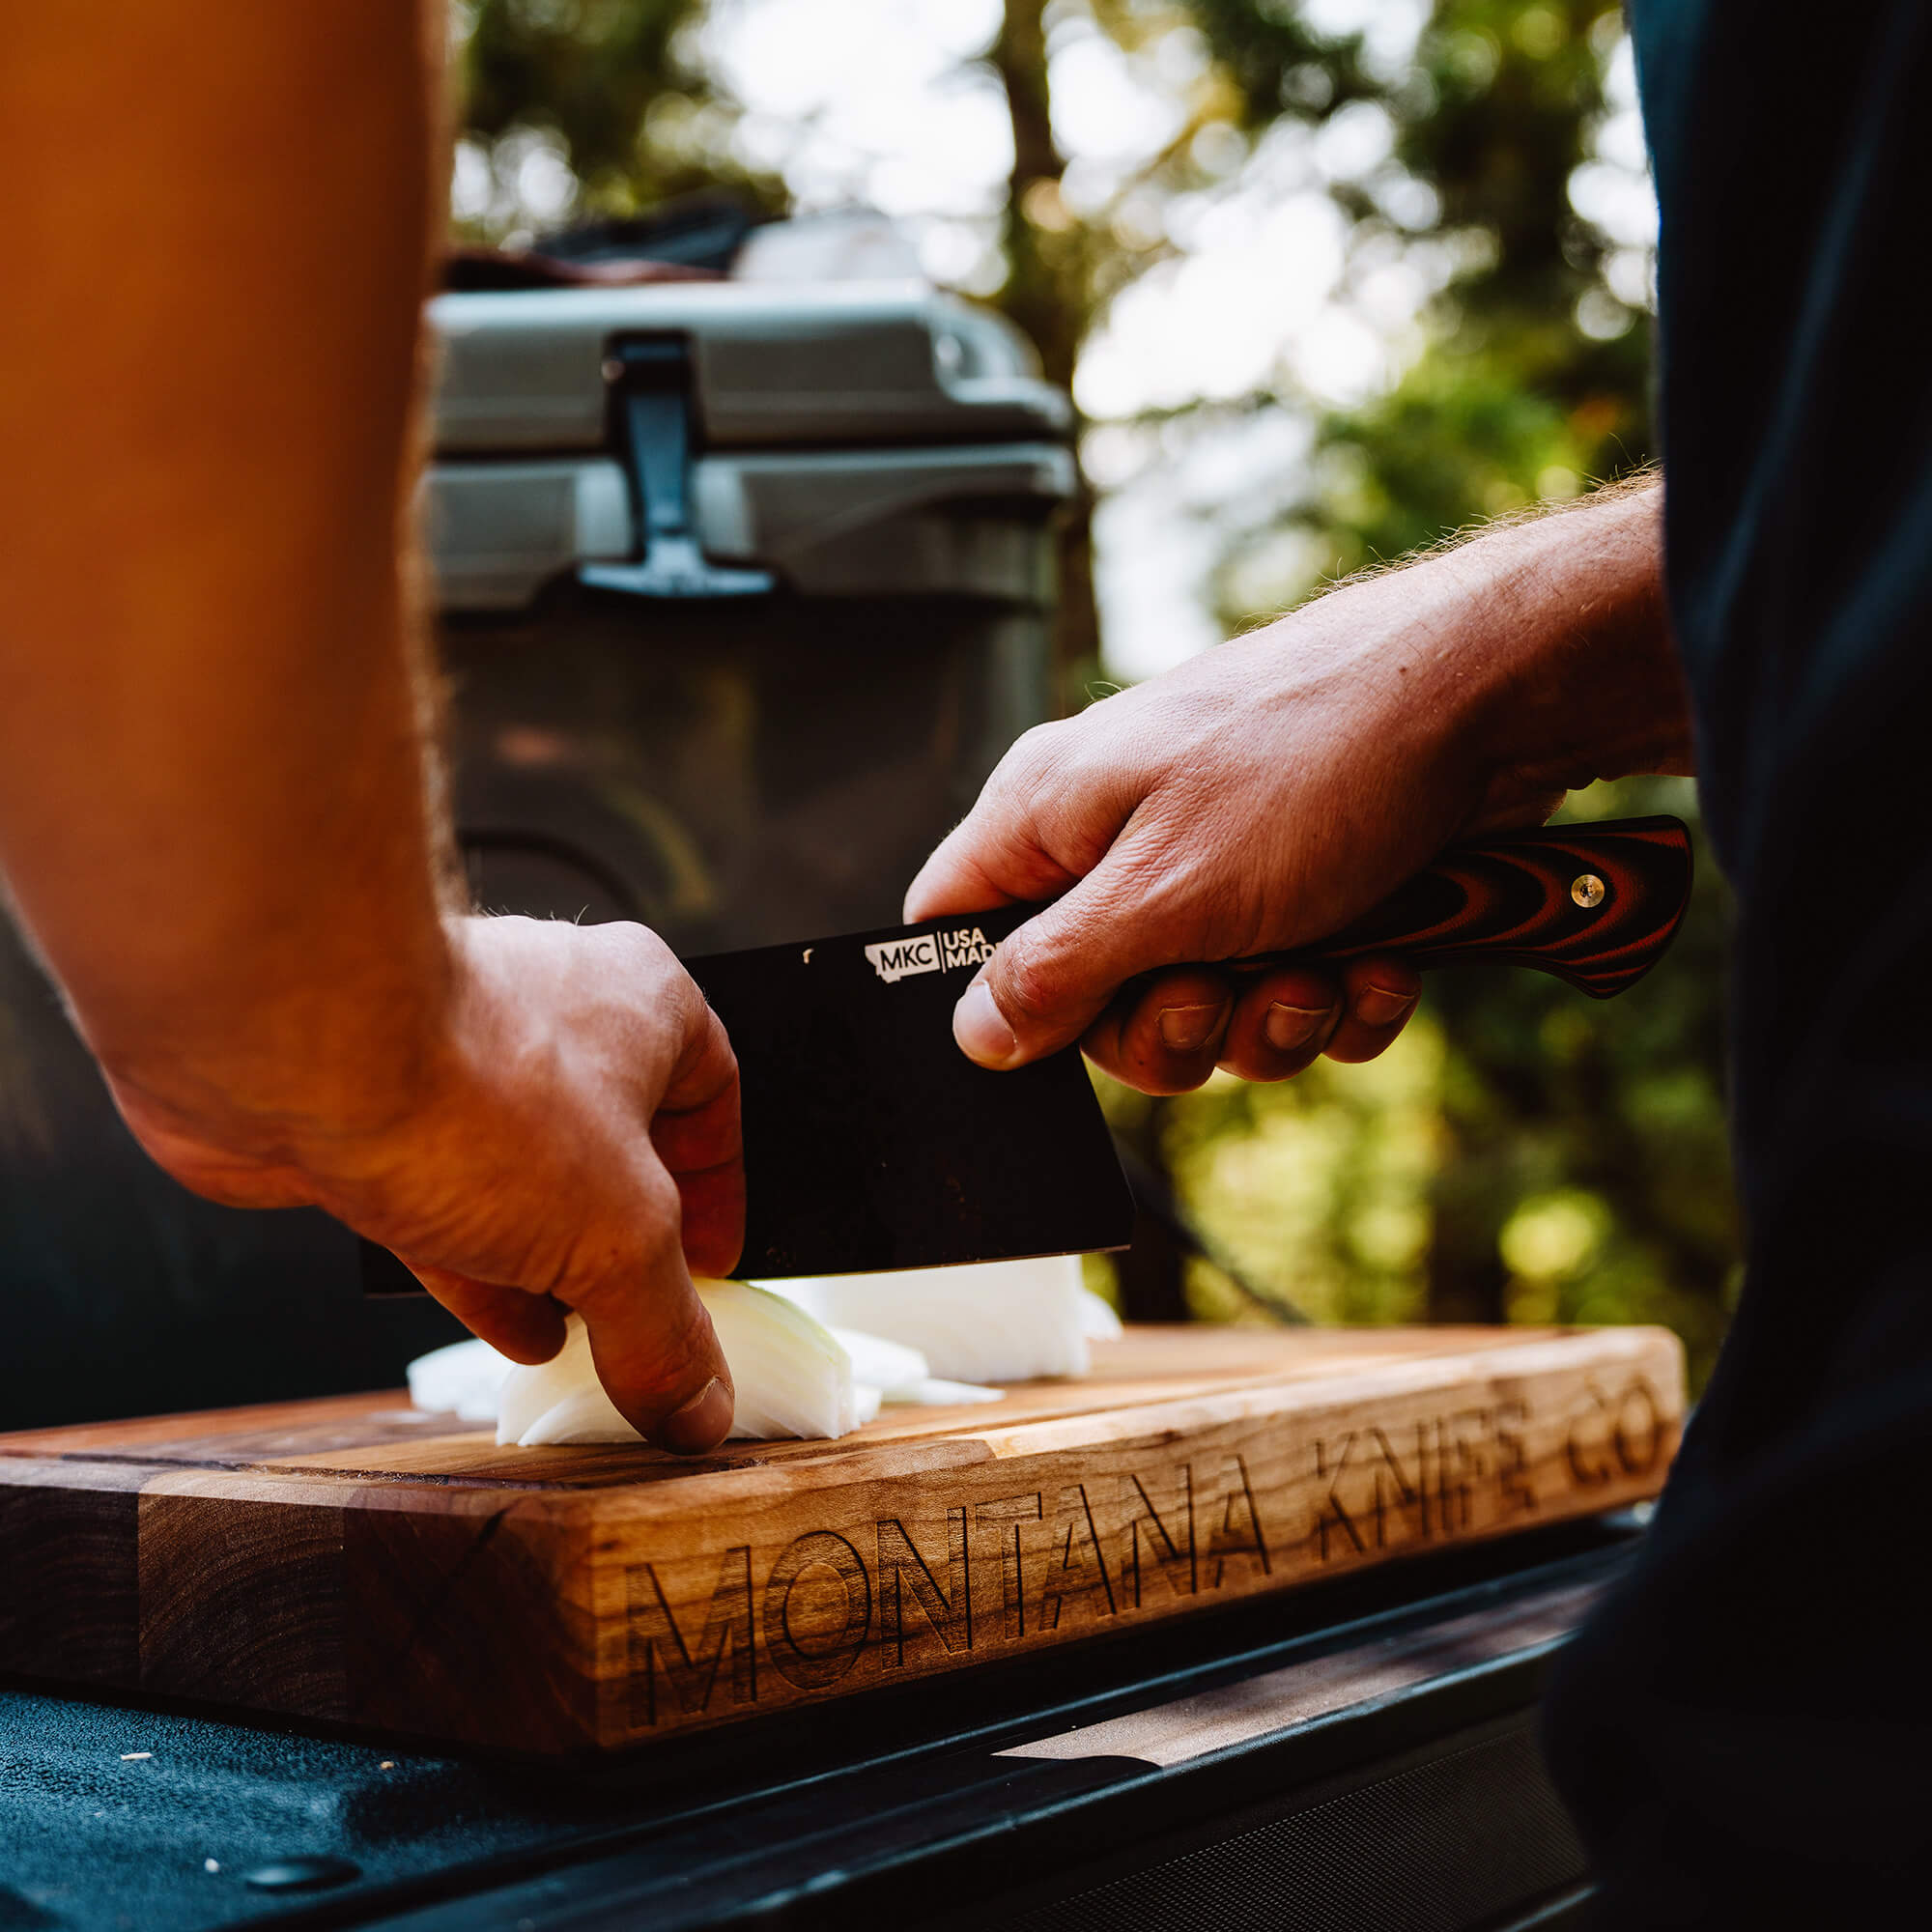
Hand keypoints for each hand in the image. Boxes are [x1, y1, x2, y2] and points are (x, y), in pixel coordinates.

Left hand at [104, 917, 743, 1451]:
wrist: (294, 1052)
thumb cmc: (472, 1086)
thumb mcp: (617, 1241)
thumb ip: (665, 1331)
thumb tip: (700, 1407)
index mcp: (644, 1004)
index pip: (713, 1098)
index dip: (720, 1191)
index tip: (714, 1267)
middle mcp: (556, 1010)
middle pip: (616, 1137)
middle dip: (628, 1234)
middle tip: (643, 1312)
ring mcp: (458, 1053)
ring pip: (526, 1169)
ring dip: (549, 1257)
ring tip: (575, 1335)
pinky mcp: (373, 1102)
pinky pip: (445, 1189)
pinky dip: (479, 1258)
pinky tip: (503, 1319)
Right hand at [906, 487, 1685, 1094]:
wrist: (1497, 698)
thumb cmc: (1320, 760)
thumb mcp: (1167, 893)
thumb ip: (1056, 972)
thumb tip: (971, 1033)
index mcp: (1051, 814)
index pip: (955, 927)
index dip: (994, 1001)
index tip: (1068, 1028)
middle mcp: (1121, 837)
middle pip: (1091, 1001)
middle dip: (1171, 1028)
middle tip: (1220, 993)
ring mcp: (1217, 863)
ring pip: (1204, 1007)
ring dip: (1270, 1021)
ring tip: (1321, 971)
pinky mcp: (1306, 889)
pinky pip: (1291, 990)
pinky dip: (1340, 998)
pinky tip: (1381, 964)